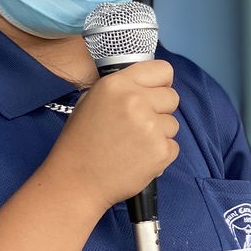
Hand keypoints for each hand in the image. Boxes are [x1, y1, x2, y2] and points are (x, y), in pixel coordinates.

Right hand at [46, 60, 178, 212]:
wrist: (76, 180)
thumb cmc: (81, 142)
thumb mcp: (92, 100)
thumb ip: (122, 88)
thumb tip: (149, 85)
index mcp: (117, 84)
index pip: (162, 70)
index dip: (161, 84)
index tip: (154, 95)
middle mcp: (136, 100)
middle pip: (172, 97)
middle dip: (160, 111)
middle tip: (138, 126)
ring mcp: (150, 126)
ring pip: (173, 124)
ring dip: (159, 134)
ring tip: (133, 145)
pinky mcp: (160, 151)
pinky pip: (173, 146)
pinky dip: (160, 154)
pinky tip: (138, 159)